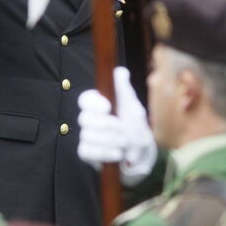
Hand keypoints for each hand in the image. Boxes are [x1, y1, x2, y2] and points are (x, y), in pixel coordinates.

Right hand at [77, 67, 156, 186]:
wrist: (142, 155)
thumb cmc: (135, 127)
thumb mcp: (134, 108)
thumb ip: (125, 91)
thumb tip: (120, 71)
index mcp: (99, 105)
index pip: (85, 99)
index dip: (93, 103)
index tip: (108, 107)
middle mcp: (90, 120)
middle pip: (83, 118)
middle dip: (105, 125)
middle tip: (122, 129)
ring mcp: (86, 136)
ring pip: (86, 135)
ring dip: (109, 139)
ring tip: (125, 143)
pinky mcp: (87, 153)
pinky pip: (86, 151)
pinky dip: (104, 152)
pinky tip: (118, 154)